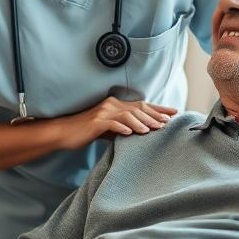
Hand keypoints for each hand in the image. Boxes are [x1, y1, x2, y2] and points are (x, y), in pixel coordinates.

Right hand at [58, 96, 177, 148]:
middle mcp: (111, 105)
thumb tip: (141, 131)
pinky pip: (112, 124)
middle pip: (138, 109)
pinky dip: (122, 128)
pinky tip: (131, 133)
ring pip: (127, 115)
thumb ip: (123, 126)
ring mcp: (103, 112)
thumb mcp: (108, 128)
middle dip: (154, 115)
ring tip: (152, 130)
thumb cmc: (86, 131)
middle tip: (167, 123)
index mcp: (116, 105)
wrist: (64, 132)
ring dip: (141, 122)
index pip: (141, 105)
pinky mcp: (96, 121)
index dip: (158, 108)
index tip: (174, 112)